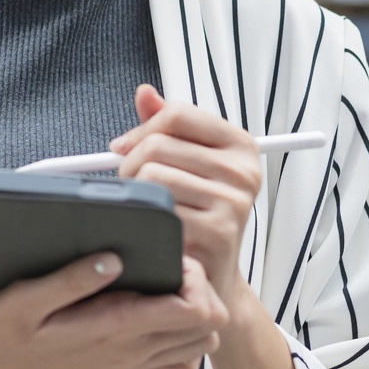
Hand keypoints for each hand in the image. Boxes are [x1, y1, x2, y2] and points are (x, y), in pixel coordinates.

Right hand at [0, 254, 228, 368]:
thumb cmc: (0, 336)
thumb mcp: (24, 298)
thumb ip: (71, 279)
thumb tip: (113, 258)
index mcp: (115, 328)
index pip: (194, 310)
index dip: (194, 277)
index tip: (167, 257)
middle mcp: (131, 351)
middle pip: (209, 327)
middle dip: (202, 290)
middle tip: (170, 268)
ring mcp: (131, 363)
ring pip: (200, 346)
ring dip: (196, 313)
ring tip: (166, 288)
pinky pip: (179, 365)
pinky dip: (183, 340)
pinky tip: (158, 317)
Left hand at [111, 84, 262, 313]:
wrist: (213, 275)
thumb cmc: (197, 214)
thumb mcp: (190, 163)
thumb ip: (168, 127)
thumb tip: (144, 93)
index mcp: (240, 145)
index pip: (177, 115)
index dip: (142, 129)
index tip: (125, 147)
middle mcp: (243, 171)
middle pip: (158, 145)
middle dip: (130, 165)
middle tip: (132, 186)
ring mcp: (232, 202)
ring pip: (151, 176)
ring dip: (134, 194)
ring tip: (146, 208)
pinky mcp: (216, 233)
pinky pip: (156, 211)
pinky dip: (144, 219)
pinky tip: (154, 228)